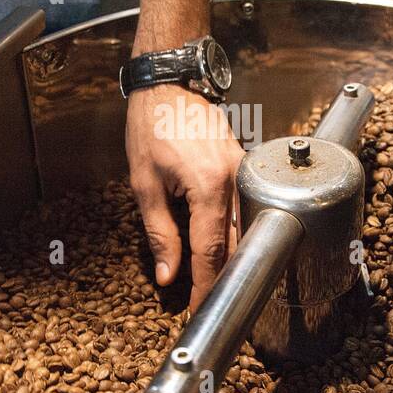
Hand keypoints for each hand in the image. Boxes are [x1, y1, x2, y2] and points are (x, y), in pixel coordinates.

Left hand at [125, 84, 243, 311]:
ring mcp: (246, 171)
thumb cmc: (152, 126)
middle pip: (236, 245)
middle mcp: (236, 180)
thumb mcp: (144, 184)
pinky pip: (247, 207)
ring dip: (234, 258)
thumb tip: (168, 276)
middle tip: (211, 306)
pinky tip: (227, 248)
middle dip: (224, 279)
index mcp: (208, 186)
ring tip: (219, 284)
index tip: (199, 310)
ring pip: (246, 228)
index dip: (206, 285)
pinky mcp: (247, 165)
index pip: (211, 251)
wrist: (171, 82)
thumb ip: (159, 233)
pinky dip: (238, 232)